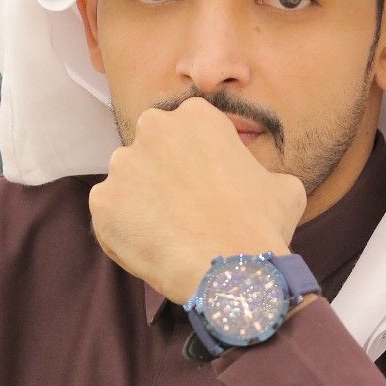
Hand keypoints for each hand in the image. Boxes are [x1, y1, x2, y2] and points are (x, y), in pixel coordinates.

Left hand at [87, 97, 305, 302]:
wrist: (230, 269)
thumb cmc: (260, 226)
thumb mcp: (283, 187)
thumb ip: (261, 174)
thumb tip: (260, 185)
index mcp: (196, 116)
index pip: (185, 133)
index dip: (195, 163)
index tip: (204, 188)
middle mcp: (153, 128)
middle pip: (151, 151)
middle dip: (161, 175)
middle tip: (182, 210)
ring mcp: (122, 165)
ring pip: (128, 183)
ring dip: (142, 204)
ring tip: (168, 235)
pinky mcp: (102, 202)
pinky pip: (110, 216)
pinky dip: (125, 232)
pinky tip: (152, 249)